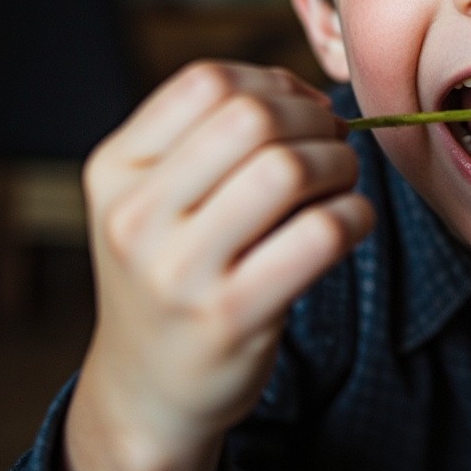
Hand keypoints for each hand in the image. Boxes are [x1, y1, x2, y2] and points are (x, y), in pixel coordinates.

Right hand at [64, 63, 372, 470]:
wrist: (150, 389)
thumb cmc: (175, 270)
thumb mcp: (157, 197)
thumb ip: (214, 134)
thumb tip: (307, 93)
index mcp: (115, 168)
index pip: (207, 81)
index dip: (275, 82)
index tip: (304, 108)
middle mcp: (135, 216)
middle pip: (253, 117)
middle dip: (314, 120)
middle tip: (333, 143)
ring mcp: (179, 271)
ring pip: (288, 169)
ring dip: (339, 163)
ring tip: (341, 182)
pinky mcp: (230, 316)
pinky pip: (321, 233)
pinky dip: (355, 214)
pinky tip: (351, 220)